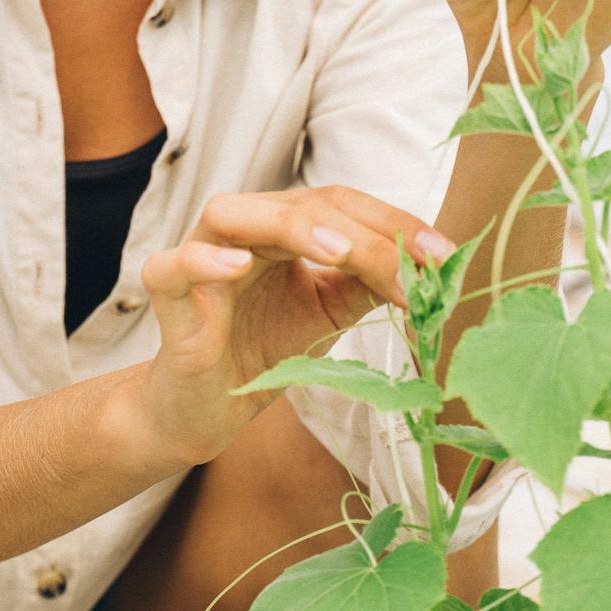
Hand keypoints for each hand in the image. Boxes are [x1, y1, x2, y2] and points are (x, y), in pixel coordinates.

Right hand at [135, 186, 454, 467]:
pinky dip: (203, 260)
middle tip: (410, 270)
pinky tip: (237, 266)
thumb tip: (430, 265)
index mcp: (281, 225)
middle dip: (363, 235)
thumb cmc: (264, 346)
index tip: (444, 257)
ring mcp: (198, 254)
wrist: (206, 407)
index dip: (393, 223)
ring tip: (337, 251)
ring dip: (289, 227)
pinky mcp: (166, 294)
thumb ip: (368, 282)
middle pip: (300, 205)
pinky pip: (174, 266)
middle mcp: (240, 227)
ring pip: (233, 215)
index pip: (340, 204)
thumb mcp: (330, 310)